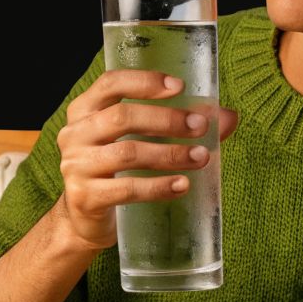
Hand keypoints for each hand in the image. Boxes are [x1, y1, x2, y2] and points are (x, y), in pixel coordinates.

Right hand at [55, 70, 237, 250]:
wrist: (84, 220)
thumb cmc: (117, 171)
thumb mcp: (140, 141)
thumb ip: (179, 125)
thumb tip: (227, 117)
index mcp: (85, 110)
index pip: (110, 83)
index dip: (145, 82)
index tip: (179, 86)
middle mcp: (75, 134)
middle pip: (122, 118)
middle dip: (166, 120)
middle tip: (200, 127)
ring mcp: (77, 167)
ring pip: (128, 153)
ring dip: (169, 154)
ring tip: (200, 157)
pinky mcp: (85, 198)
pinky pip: (127, 189)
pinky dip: (158, 187)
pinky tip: (182, 185)